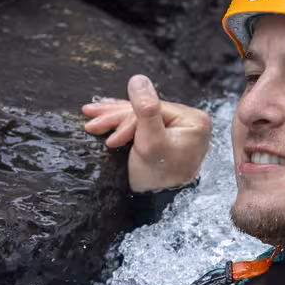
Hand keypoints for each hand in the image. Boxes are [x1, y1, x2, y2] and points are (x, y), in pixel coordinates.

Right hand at [82, 74, 212, 192]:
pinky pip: (145, 124)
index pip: (151, 108)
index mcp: (193, 120)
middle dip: (116, 117)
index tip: (99, 128)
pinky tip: (107, 122)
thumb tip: (138, 79)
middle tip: (91, 120)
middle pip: (147, 110)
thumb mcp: (150, 142)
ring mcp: (181, 129)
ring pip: (143, 117)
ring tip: (93, 121)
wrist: (159, 206)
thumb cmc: (157, 177)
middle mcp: (191, 121)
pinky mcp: (170, 136)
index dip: (123, 117)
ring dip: (116, 120)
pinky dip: (125, 125)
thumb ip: (145, 109)